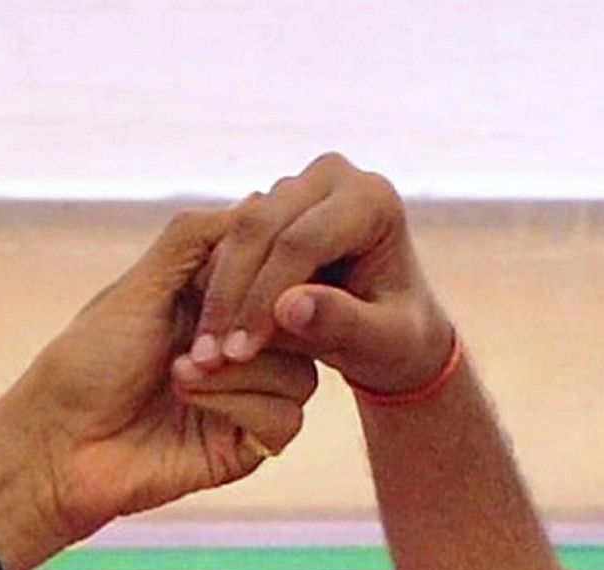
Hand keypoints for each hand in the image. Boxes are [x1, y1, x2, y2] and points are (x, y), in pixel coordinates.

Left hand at [0, 210, 315, 569]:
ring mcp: (248, 398)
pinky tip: (188, 402)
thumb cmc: (86, 364)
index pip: (281, 274)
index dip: (265, 273)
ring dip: (238, 370)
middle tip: (201, 337)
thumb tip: (260, 201)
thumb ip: (197, 238)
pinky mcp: (250, 445)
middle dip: (252, 321)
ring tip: (179, 373)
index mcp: (216, 303)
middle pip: (302, 324)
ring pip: (302, 373)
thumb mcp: (142, 283)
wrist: (58, 445)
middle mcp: (240, 347)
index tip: (222, 280)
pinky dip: (239, 405)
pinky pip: (287, 418)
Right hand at [183, 153, 454, 398]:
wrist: (391, 325)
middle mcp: (334, 176)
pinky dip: (216, 289)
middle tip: (210, 358)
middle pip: (261, 228)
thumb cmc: (398, 338)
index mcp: (372, 199)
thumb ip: (342, 324)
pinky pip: (229, 239)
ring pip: (237, 231)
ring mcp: (298, 184)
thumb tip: (287, 307)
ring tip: (206, 355)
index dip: (264, 298)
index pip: (302, 242)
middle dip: (232, 296)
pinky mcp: (272, 202)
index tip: (239, 353)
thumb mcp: (382, 343)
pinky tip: (208, 337)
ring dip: (217, 295)